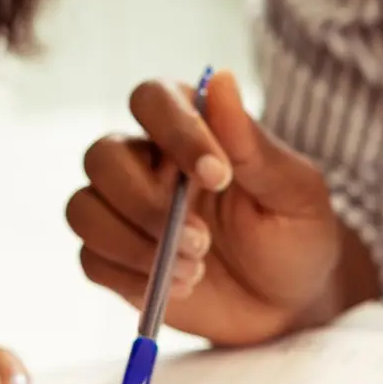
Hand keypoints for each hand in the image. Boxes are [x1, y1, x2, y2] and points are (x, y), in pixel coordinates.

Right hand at [68, 69, 346, 345]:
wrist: (291, 304)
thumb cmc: (297, 237)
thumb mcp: (293, 192)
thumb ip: (253, 144)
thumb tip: (220, 79)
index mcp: (190, 130)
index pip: (151, 100)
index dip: (175, 132)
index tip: (219, 177)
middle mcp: (148, 163)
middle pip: (102, 157)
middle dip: (145, 204)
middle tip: (201, 241)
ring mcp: (127, 214)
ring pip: (85, 210)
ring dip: (133, 244)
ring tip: (194, 270)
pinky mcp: (119, 262)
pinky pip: (92, 260)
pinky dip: (131, 276)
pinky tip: (180, 287)